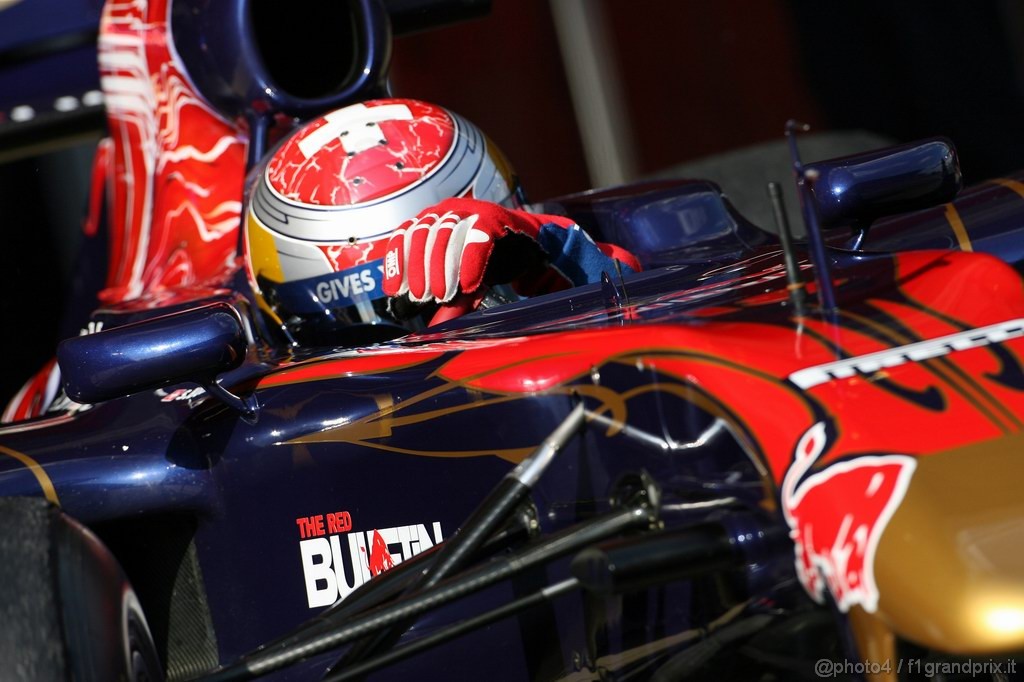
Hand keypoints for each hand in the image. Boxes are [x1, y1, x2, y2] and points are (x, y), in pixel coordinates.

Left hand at [382, 197, 553, 304]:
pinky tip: (468, 285)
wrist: (531, 248)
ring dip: (442, 268)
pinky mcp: (494, 218)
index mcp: (431, 220)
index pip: (405, 235)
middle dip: (420, 270)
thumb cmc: (491, 262)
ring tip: (443, 295)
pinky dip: (470, 263)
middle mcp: (447, 210)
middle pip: (423, 235)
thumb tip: (434, 331)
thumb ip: (450, 301)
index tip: (395, 292)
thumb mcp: (465, 283)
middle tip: (421, 298)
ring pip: (447, 235)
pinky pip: (477, 239)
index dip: (397, 264)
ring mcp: (471, 210)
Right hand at [382, 197, 640, 317]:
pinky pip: (409, 238)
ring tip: (421, 298)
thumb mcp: (586, 265)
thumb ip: (597, 266)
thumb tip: (622, 268)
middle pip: (449, 224)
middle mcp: (484, 215)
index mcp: (521, 223)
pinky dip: (399, 261)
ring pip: (425, 228)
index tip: (467, 287)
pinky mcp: (437, 238)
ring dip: (418, 264)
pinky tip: (398, 290)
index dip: (471, 251)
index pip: (486, 224)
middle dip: (440, 264)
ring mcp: (457, 222)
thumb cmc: (567, 266)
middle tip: (439, 299)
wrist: (542, 257)